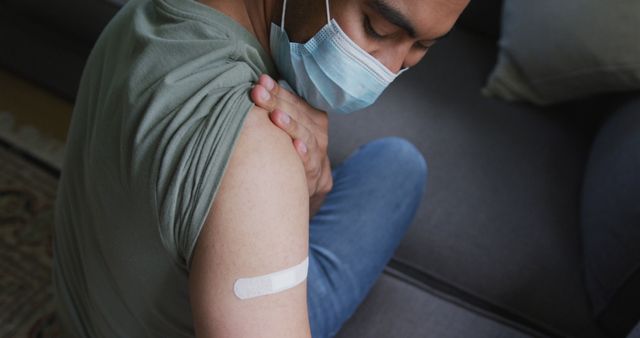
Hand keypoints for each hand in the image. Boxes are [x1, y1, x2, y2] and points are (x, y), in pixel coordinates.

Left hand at [250, 74, 332, 217]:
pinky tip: (296, 146)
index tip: (261, 81)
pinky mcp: (316, 176)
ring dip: (291, 125)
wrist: (307, 185)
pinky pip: (311, 163)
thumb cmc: (290, 149)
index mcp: (312, 117)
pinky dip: (304, 155)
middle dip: (277, 102)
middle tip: (258, 93)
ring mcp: (319, 154)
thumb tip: (255, 84)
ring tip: (276, 115)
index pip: (294, 100)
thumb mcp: (289, 127)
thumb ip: (277, 108)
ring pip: (306, 136)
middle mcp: (318, 133)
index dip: (278, 90)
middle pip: (298, 114)